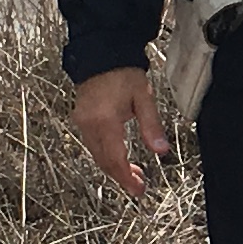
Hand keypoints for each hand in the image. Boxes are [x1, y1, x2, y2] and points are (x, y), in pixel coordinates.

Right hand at [72, 66, 170, 196]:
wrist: (102, 54)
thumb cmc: (123, 72)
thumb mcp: (143, 97)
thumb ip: (151, 126)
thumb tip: (161, 151)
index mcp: (105, 120)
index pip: (115, 159)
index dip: (126, 178)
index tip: (137, 189)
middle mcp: (89, 124)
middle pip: (103, 161)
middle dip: (121, 177)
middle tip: (138, 186)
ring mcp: (82, 122)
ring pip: (96, 155)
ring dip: (113, 167)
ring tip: (133, 173)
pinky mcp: (81, 119)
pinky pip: (92, 145)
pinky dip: (106, 156)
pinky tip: (119, 157)